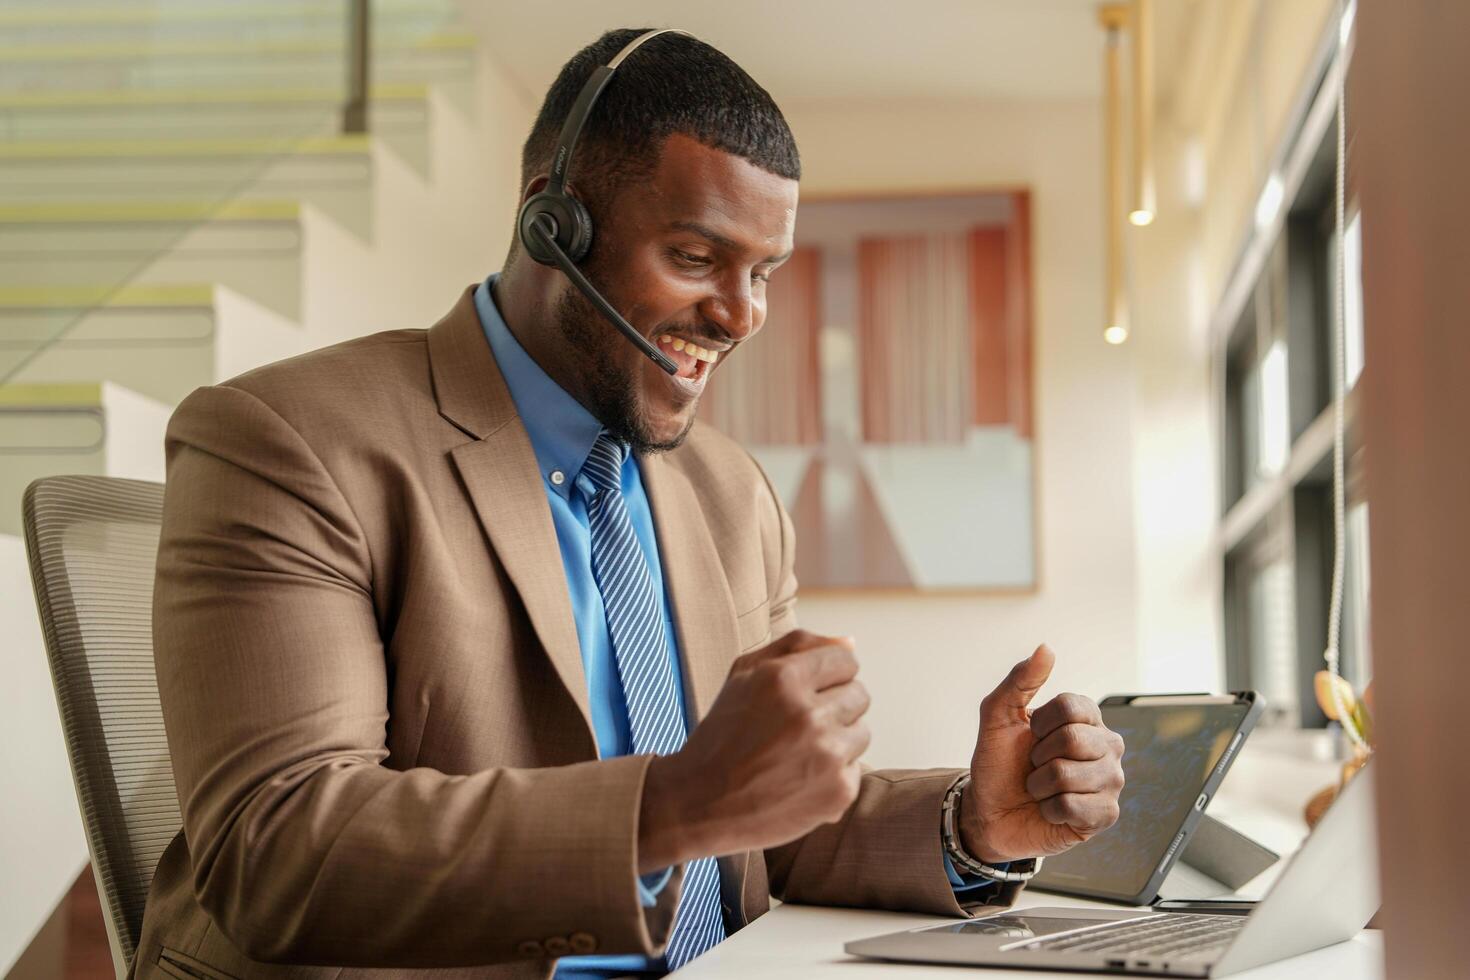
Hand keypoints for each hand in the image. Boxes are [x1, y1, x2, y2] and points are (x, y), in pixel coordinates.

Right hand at [638, 630, 869, 871]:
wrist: (700, 804)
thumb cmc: (722, 734)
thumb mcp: (744, 674)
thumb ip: (797, 646)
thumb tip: (851, 642)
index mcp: (783, 678)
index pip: (846, 660)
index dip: (828, 675)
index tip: (809, 692)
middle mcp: (809, 714)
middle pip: (859, 694)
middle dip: (833, 706)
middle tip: (798, 726)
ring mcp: (827, 754)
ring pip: (862, 732)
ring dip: (837, 740)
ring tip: (798, 753)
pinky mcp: (838, 791)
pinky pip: (855, 768)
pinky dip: (833, 775)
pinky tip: (799, 780)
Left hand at [960, 645, 1124, 862]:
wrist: (990, 811)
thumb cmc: (999, 762)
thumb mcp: (998, 716)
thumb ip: (1020, 679)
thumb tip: (1045, 648)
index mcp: (1087, 718)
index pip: (1071, 707)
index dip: (1039, 723)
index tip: (1030, 735)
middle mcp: (1107, 746)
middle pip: (1073, 740)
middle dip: (1037, 756)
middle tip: (1034, 766)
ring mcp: (1111, 781)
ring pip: (1068, 776)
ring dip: (1039, 785)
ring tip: (1041, 789)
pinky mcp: (1106, 814)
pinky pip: (1073, 807)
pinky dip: (1049, 810)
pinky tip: (1051, 810)